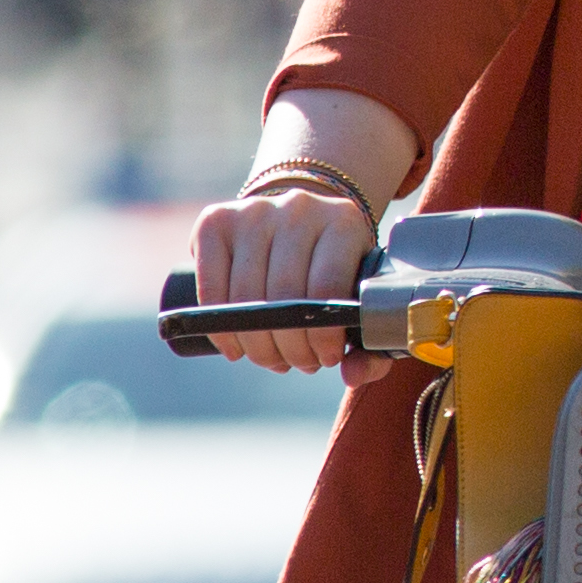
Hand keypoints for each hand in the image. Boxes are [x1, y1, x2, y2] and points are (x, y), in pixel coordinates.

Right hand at [187, 175, 376, 376]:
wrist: (299, 221)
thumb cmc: (334, 267)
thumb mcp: (361, 293)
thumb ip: (371, 343)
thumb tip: (351, 374)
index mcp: (343, 221)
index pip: (327, 289)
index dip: (323, 336)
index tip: (327, 358)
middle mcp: (298, 208)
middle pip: (284, 297)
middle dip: (290, 347)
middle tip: (297, 363)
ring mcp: (254, 211)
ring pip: (246, 298)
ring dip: (256, 344)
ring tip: (271, 357)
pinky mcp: (216, 221)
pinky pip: (211, 287)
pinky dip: (220, 327)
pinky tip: (235, 346)